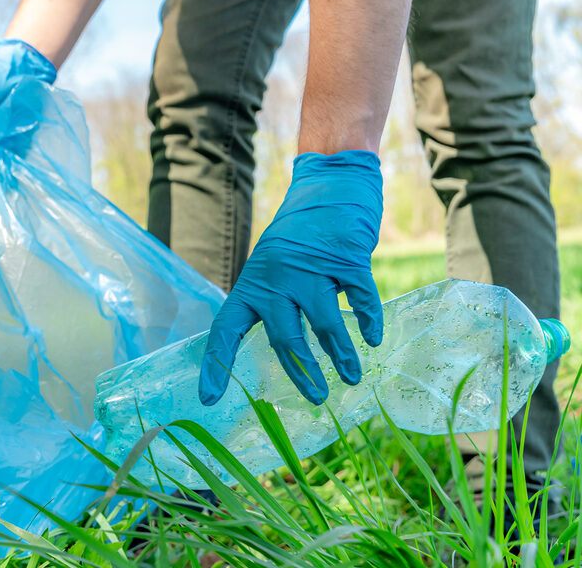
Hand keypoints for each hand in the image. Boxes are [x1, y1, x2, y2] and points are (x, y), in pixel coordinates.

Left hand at [199, 150, 383, 405]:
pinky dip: (368, 321)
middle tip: (316, 398)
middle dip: (302, 373)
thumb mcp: (271, 263)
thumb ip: (271, 300)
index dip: (216, 365)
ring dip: (340, 355)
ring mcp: (311, 267)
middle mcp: (276, 277)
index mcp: (252, 283)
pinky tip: (373, 338)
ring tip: (350, 378)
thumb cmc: (299, 233)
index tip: (207, 399)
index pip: (226, 330)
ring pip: (324, 323)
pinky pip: (360, 298)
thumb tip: (284, 350)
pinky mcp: (346, 258)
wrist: (330, 182)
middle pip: (285, 337)